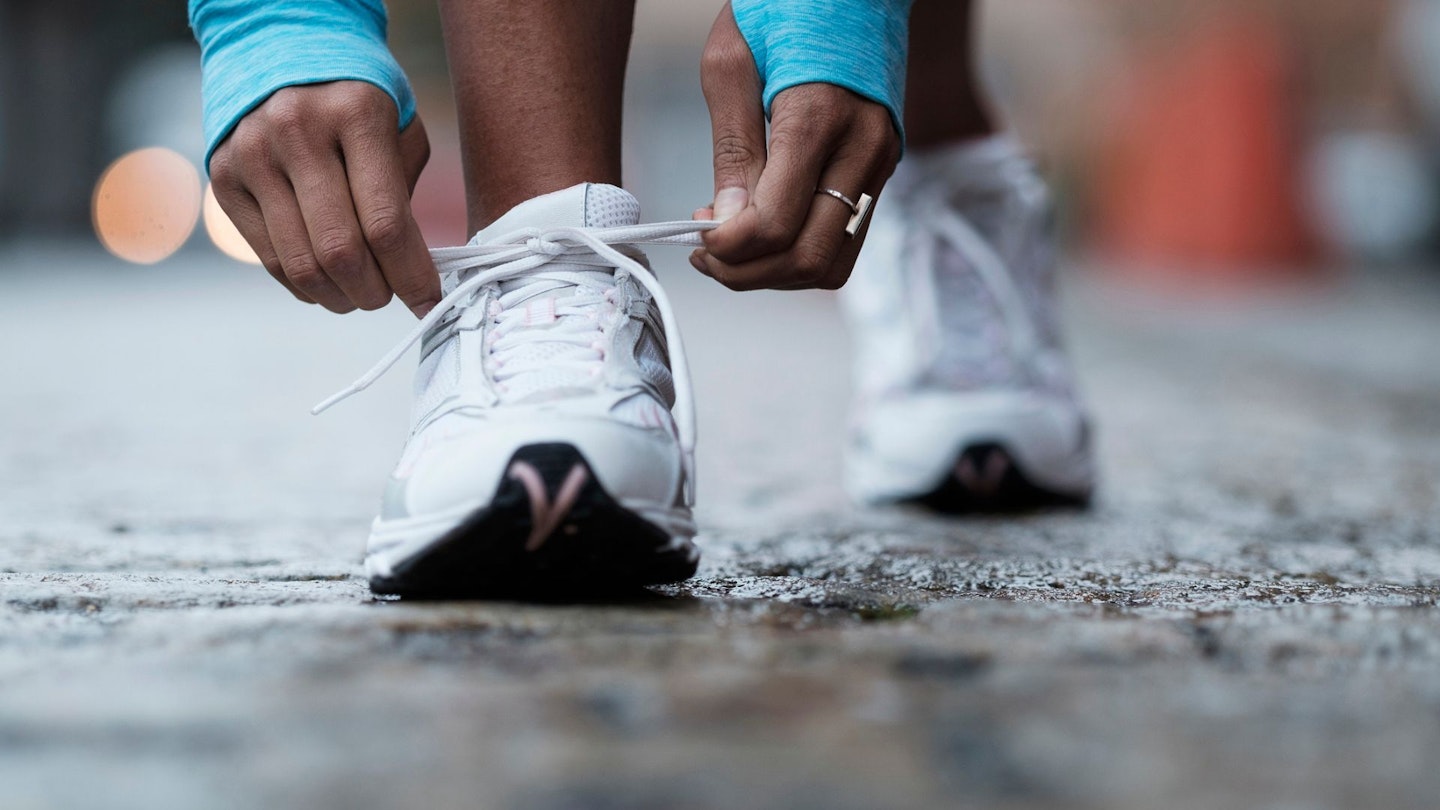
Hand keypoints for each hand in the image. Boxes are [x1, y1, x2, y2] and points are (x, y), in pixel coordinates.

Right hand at [209, 81, 439, 315]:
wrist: (280, 53)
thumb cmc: (357, 102)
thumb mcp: (399, 129)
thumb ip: (404, 195)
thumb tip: (411, 273)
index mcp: (355, 115)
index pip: (385, 223)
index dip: (411, 276)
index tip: (428, 303)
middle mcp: (296, 131)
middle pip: (340, 251)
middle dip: (375, 292)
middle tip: (390, 298)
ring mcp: (252, 155)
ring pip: (301, 264)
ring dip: (339, 298)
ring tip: (361, 295)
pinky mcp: (224, 179)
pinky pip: (269, 258)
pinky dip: (304, 286)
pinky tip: (326, 283)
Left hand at [691, 3, 900, 290]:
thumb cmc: (785, 8)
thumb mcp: (732, 62)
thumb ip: (731, 147)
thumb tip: (726, 220)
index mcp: (818, 117)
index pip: (775, 222)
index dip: (728, 248)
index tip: (697, 236)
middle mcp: (860, 150)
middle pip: (807, 258)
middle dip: (747, 272)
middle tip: (707, 255)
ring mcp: (879, 165)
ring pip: (832, 264)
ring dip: (774, 274)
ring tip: (732, 250)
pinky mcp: (881, 172)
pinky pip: (844, 242)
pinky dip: (800, 256)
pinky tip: (764, 236)